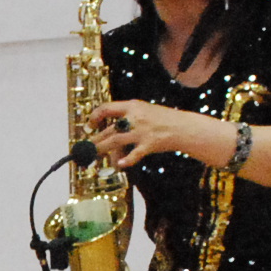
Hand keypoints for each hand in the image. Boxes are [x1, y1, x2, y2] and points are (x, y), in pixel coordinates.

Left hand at [89, 97, 223, 170]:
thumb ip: (127, 118)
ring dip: (102, 149)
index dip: (95, 116)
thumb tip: (111, 131)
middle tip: (86, 147)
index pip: (106, 108)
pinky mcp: (149, 144)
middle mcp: (134, 117)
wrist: (184, 126)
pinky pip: (135, 154)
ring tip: (93, 155)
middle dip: (95, 140)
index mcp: (132, 106)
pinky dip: (127, 160)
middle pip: (108, 129)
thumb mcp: (144, 111)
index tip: (90, 124)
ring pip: (115, 141)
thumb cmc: (163, 119)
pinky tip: (120, 164)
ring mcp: (141, 131)